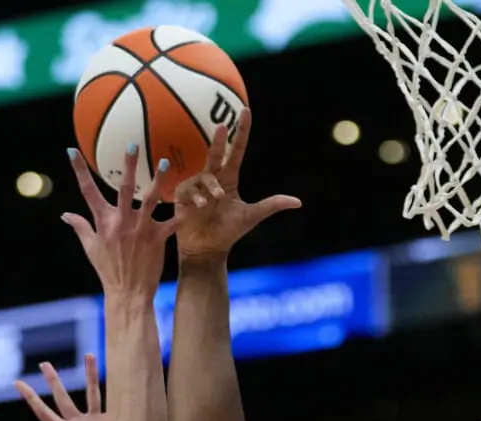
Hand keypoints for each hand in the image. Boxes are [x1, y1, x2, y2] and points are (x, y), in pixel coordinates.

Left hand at [16, 354, 105, 420]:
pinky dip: (111, 385)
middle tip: (44, 363)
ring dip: (90, 374)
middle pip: (61, 397)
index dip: (30, 396)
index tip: (17, 382)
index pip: (42, 411)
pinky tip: (117, 371)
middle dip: (53, 380)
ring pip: (91, 392)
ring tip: (89, 354)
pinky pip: (109, 398)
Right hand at [64, 145, 174, 299]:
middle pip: (123, 188)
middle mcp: (121, 222)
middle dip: (128, 165)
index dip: (78, 171)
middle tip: (133, 143)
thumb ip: (80, 227)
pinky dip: (183, 211)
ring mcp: (140, 230)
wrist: (128, 294)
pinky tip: (195, 198)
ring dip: (158, 179)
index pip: (87, 192)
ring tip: (165, 161)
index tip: (71, 151)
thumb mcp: (91, 248)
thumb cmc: (109, 271)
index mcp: (103, 222)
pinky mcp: (157, 239)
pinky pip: (172, 222)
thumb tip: (65, 214)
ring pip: (150, 199)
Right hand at [170, 112, 300, 262]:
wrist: (207, 249)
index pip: (238, 150)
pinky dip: (198, 196)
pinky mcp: (183, 194)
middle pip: (217, 152)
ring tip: (216, 200)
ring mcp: (197, 185)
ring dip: (212, 187)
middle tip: (222, 126)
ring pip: (206, 176)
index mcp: (230, 178)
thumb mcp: (252, 216)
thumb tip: (298, 202)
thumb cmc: (228, 232)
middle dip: (220, 139)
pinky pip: (190, 187)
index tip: (245, 111)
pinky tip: (200, 206)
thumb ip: (272, 205)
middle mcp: (213, 177)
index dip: (242, 131)